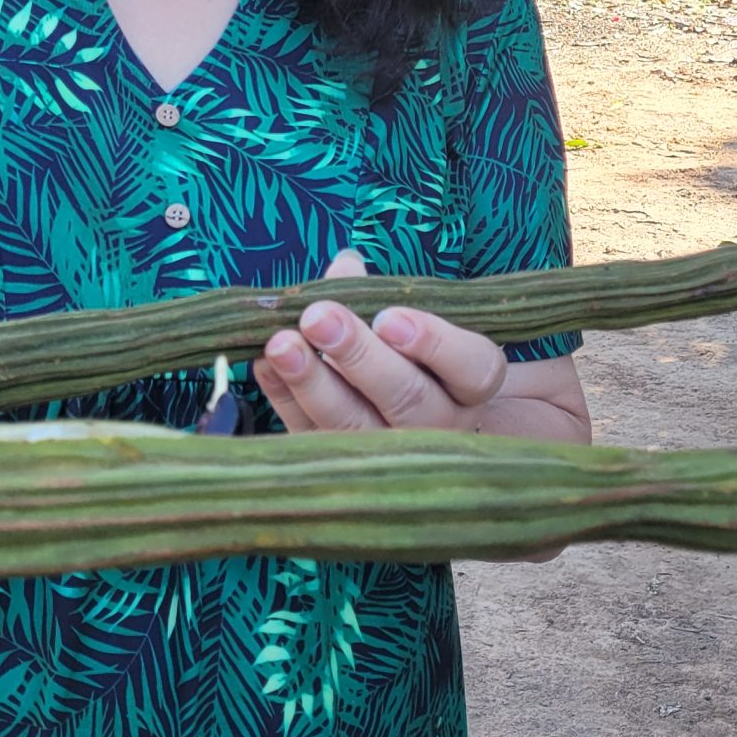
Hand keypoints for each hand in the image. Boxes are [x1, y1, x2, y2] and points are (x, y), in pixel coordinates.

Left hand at [253, 249, 507, 434]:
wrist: (413, 425)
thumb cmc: (415, 358)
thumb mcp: (413, 322)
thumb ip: (383, 295)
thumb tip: (344, 267)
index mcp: (469, 387)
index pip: (472, 368)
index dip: (435, 343)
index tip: (389, 317)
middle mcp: (440, 426)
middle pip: (407, 398)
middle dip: (358, 356)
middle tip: (318, 317)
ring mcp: (391, 457)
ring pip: (355, 425)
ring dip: (313, 382)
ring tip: (280, 344)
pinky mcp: (342, 468)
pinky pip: (311, 436)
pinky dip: (284, 399)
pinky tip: (264, 365)